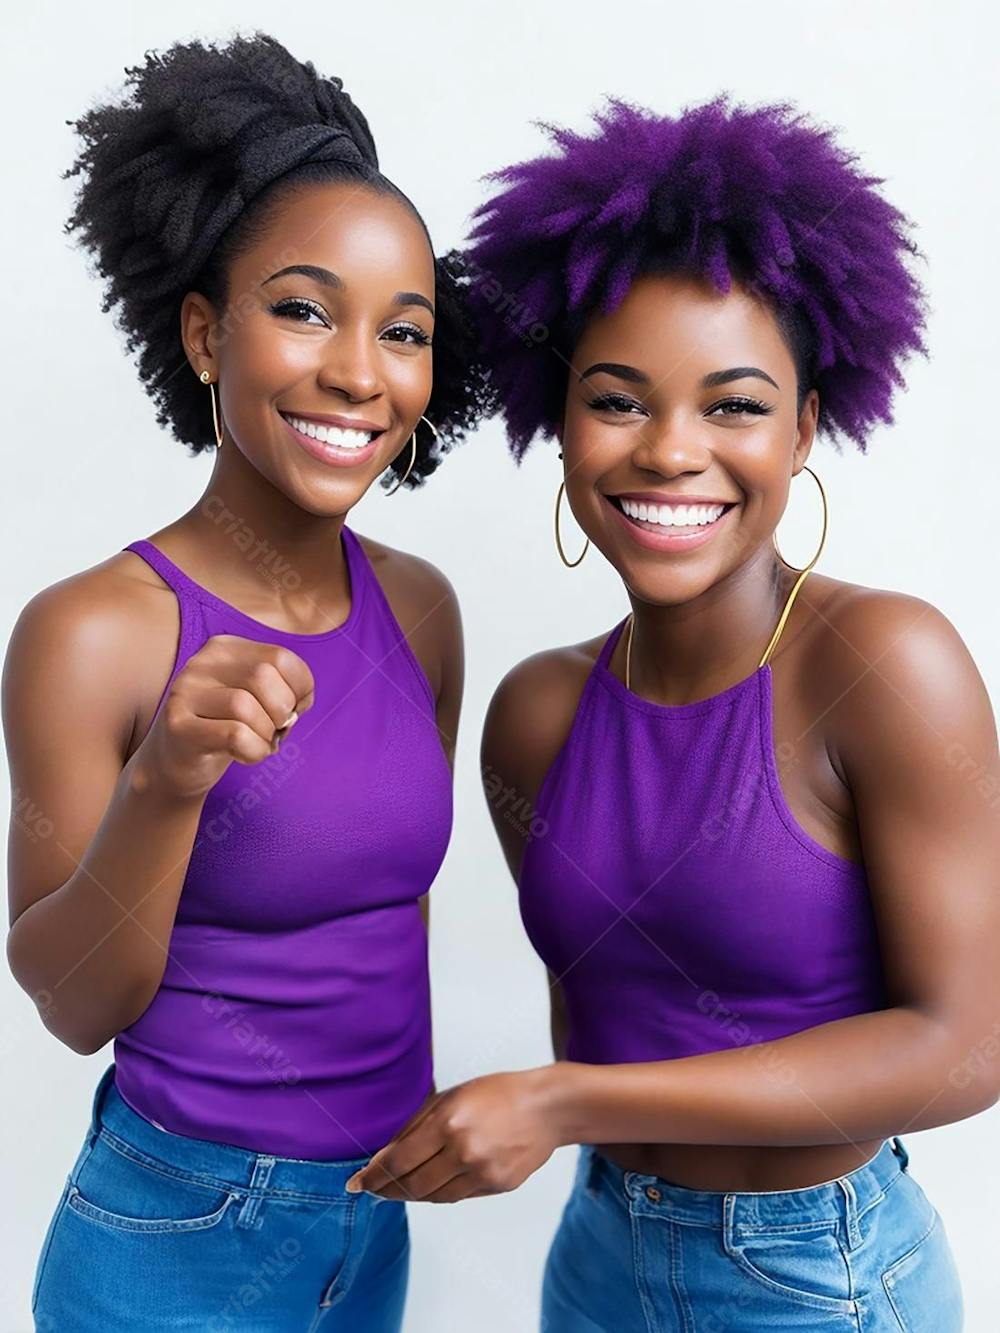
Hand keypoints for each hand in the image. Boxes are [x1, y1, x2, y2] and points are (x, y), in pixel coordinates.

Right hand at [129, 635, 314, 799]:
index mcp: (224, 648)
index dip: (300, 688)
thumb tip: (300, 704)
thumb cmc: (224, 728)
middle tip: (274, 731)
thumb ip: (283, 690)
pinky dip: (253, 750)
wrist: (174, 764)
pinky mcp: (178, 725)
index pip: (281, 656)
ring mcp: (184, 692)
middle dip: (282, 711)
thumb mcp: (256, 699)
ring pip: (246, 706)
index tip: (292, 710)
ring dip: (265, 734)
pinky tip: (244, 755)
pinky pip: (234, 734)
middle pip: (263, 676)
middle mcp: (201, 663)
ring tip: (256, 743)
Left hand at [345, 1069, 560, 1202]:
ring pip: (433, 1196)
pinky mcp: (497, 1187)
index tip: (356, 1183)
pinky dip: (439, 1193)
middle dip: (387, 1189)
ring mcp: (482, 1173)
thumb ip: (415, 1127)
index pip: (398, 1160)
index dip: (373, 1175)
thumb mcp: (450, 1097)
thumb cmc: (497, 1094)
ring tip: (399, 1187)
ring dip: (411, 1193)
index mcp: (448, 1122)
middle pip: (412, 1185)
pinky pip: (458, 1197)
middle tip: (373, 1189)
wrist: (546, 1108)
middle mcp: (463, 1151)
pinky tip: (431, 1184)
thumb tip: (383, 1157)